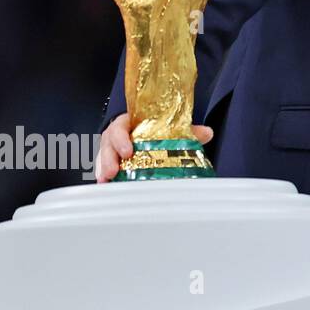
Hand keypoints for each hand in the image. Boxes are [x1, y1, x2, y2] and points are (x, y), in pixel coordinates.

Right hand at [94, 114, 213, 182]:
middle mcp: (118, 135)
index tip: (128, 150)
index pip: (120, 126)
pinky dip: (103, 176)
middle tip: (112, 171)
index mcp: (130, 123)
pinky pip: (103, 167)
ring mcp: (112, 149)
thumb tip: (207, 133)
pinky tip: (106, 186)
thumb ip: (190, 130)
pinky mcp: (111, 161)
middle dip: (108, 158)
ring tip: (106, 181)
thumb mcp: (172, 128)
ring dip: (103, 169)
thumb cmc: (157, 129)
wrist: (151, 132)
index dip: (121, 138)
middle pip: (107, 144)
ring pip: (103, 156)